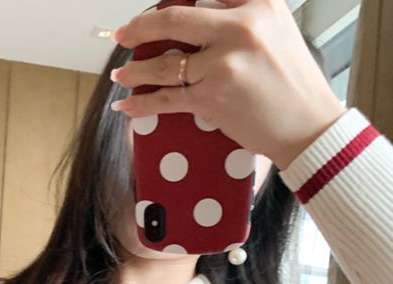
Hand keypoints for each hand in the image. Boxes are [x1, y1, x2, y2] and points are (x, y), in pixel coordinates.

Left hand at [111, 0, 345, 168]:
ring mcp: (223, 63)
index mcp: (258, 4)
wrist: (307, 125)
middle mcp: (240, 28)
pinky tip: (127, 104)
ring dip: (136, 70)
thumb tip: (200, 21)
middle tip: (123, 35)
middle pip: (174, 20)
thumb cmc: (293, 84)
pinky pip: (167, 99)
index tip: (154, 14)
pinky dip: (142, 103)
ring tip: (122, 74)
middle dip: (141, 27)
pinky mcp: (211, 97)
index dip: (171, 6)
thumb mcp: (276, 32)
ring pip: (165, 63)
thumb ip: (241, 21)